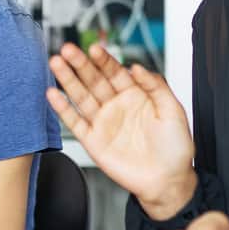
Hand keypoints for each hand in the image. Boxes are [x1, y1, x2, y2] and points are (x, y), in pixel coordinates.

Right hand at [47, 43, 196, 216]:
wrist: (168, 181)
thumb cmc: (175, 148)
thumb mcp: (173, 110)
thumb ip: (156, 86)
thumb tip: (136, 67)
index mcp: (136, 95)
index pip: (115, 72)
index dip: (104, 60)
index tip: (94, 49)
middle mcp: (116, 106)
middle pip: (94, 80)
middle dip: (80, 64)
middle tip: (68, 49)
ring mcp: (103, 122)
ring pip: (81, 96)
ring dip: (68, 80)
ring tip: (56, 63)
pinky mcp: (93, 141)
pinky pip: (75, 122)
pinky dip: (63, 109)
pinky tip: (53, 94)